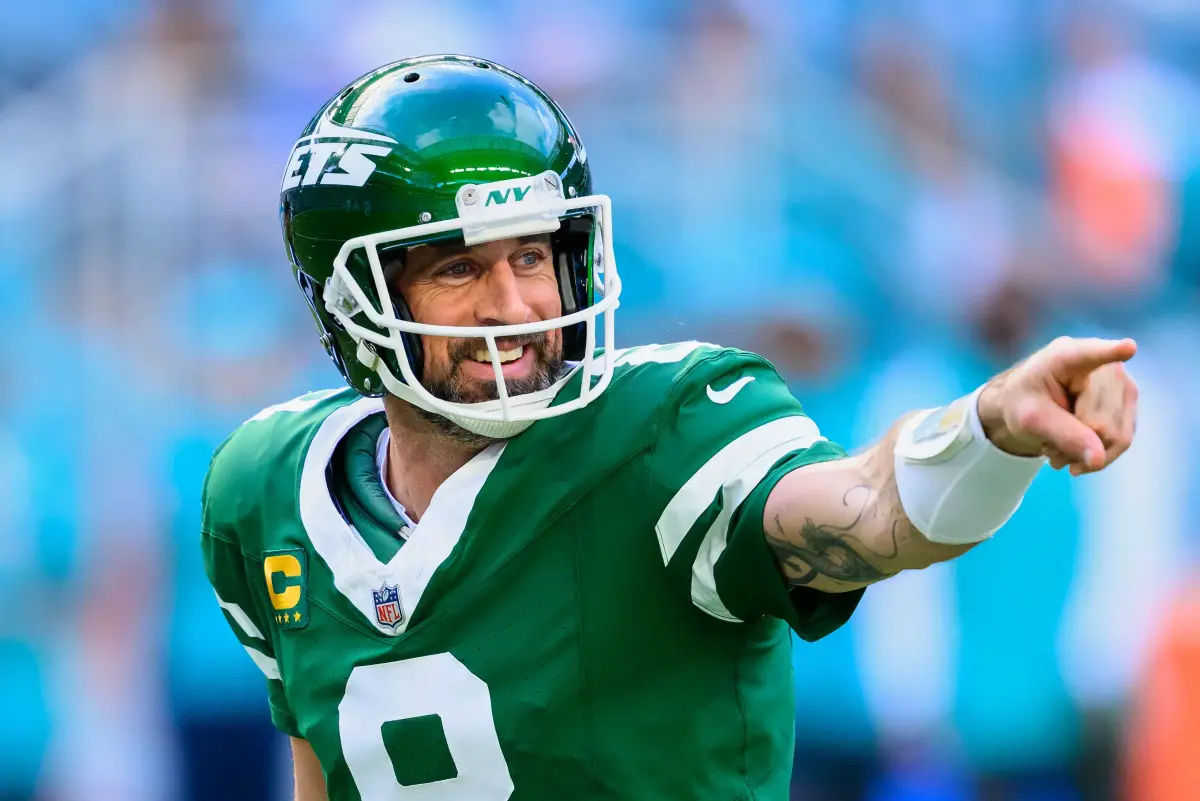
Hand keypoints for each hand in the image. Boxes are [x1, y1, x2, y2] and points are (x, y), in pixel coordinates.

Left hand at [977, 336, 1138, 475]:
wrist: (1031, 406)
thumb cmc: (1024, 402)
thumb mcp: (1030, 420)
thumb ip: (1063, 435)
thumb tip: (1099, 459)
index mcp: (1067, 357)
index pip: (1092, 354)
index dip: (1111, 352)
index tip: (1127, 347)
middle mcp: (1103, 365)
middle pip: (1103, 423)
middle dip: (1077, 445)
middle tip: (1049, 448)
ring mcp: (1122, 382)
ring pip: (1118, 435)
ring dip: (1087, 452)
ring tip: (1059, 450)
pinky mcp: (1128, 401)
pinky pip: (1122, 439)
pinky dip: (1098, 452)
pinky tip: (1076, 449)